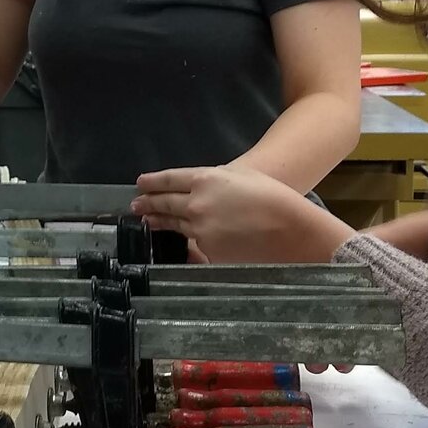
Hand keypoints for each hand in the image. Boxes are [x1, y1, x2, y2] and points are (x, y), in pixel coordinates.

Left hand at [130, 164, 355, 266]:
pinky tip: (181, 240)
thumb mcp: (241, 175)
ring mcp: (201, 230)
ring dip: (158, 222)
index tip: (140, 184)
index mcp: (205, 180)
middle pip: (165, 203)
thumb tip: (197, 188)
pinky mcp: (209, 251)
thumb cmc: (272, 196)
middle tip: (136, 205)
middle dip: (148, 203)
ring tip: (148, 221)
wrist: (291, 229)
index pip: (169, 180)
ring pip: (174, 225)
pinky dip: (186, 240)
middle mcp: (196, 204)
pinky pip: (194, 244)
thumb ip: (214, 180)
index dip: (152, 182)